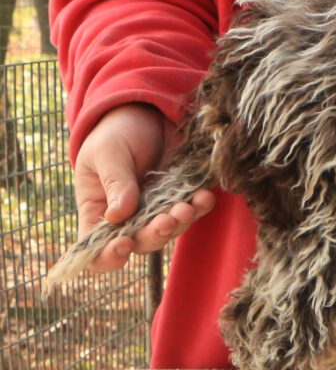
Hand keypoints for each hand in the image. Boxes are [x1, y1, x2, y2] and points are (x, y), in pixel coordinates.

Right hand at [74, 103, 215, 271]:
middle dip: (156, 234)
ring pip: (170, 231)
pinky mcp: (179, 198)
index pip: (97, 250)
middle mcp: (127, 219)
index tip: (124, 242)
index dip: (109, 255)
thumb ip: (115, 182)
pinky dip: (199, 207)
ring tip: (189, 205)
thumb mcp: (108, 153)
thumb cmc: (115, 133)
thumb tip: (118, 216)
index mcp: (98, 213)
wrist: (145, 114)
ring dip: (181, 222)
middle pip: (141, 243)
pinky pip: (192, 210)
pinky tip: (204, 196)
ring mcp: (156, 210)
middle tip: (168, 219)